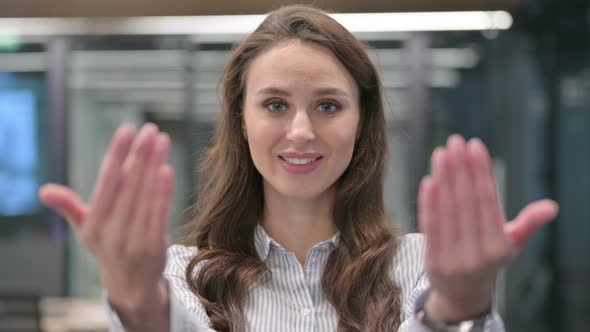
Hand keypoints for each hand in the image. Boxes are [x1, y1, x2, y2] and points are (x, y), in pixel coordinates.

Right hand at [38, 123, 174, 319]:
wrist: (131, 285)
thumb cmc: (109, 245)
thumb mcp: (87, 228)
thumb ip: (70, 206)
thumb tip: (44, 191)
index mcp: (92, 225)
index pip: (106, 183)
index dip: (117, 155)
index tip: (126, 130)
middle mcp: (110, 233)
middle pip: (128, 186)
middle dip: (140, 155)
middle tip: (150, 129)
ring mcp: (133, 241)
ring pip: (145, 196)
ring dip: (155, 165)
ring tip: (162, 141)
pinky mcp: (154, 247)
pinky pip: (159, 214)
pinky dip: (163, 192)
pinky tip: (166, 169)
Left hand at [418, 134, 558, 322]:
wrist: (462, 294)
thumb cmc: (488, 259)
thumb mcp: (511, 245)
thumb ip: (527, 224)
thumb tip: (551, 207)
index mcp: (500, 249)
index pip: (488, 201)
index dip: (480, 172)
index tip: (475, 146)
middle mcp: (478, 256)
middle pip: (466, 203)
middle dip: (460, 169)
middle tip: (455, 141)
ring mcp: (453, 260)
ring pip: (447, 211)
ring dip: (442, 178)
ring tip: (440, 153)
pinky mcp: (433, 263)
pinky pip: (430, 227)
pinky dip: (428, 203)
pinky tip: (428, 180)